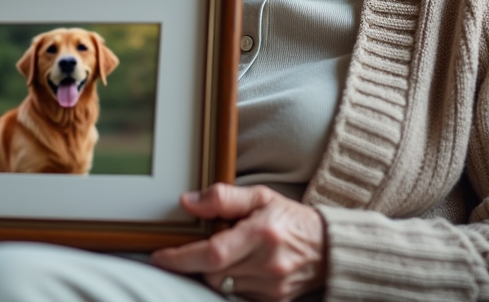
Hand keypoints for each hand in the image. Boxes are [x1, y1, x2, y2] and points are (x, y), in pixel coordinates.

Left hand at [150, 183, 325, 301]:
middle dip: (201, 260)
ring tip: (233, 254)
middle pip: (212, 272)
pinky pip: (238, 296)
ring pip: (223, 286)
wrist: (328, 249)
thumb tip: (188, 202)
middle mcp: (267, 265)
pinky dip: (233, 283)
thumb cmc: (291, 219)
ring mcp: (271, 288)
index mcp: (261, 234)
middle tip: (211, 244)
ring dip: (218, 272)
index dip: (180, 257)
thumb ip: (224, 197)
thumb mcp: (261, 197)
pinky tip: (244, 268)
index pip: (212, 253)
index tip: (160, 256)